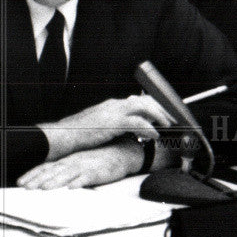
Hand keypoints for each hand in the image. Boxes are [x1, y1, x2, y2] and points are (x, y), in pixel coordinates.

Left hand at [17, 141, 142, 188]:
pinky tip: (72, 188)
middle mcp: (73, 162)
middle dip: (38, 180)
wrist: (120, 152)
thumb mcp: (77, 163)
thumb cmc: (96, 160)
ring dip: (55, 182)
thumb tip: (46, 180)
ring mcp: (85, 166)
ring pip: (67, 174)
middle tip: (26, 188)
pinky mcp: (98, 172)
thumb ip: (63, 170)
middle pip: (52, 171)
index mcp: (66, 160)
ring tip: (44, 189)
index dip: (32, 175)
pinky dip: (79, 182)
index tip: (20, 183)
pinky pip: (87, 177)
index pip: (46, 167)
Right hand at [38, 94, 175, 160]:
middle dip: (161, 109)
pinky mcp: (113, 122)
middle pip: (145, 100)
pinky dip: (149, 128)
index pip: (139, 100)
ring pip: (144, 106)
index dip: (154, 107)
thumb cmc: (79, 135)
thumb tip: (129, 132)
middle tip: (172, 120)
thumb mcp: (100, 127)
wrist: (64, 136)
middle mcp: (115, 105)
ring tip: (167, 126)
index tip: (165, 115)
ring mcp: (114, 112)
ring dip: (158, 116)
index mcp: (112, 106)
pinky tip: (155, 136)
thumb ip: (115, 126)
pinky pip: (138, 122)